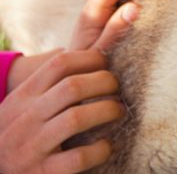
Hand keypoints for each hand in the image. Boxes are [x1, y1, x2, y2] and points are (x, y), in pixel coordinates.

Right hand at [0, 49, 122, 173]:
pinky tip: (107, 146)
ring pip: (76, 118)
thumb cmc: (20, 131)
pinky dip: (99, 149)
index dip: (91, 58)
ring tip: (118, 111)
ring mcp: (32, 147)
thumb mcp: (25, 103)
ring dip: (106, 111)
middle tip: (118, 87)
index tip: (107, 63)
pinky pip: (78, 157)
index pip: (60, 63)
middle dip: (105, 83)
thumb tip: (95, 57)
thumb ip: (50, 84)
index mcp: (24, 95)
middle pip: (73, 87)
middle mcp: (26, 118)